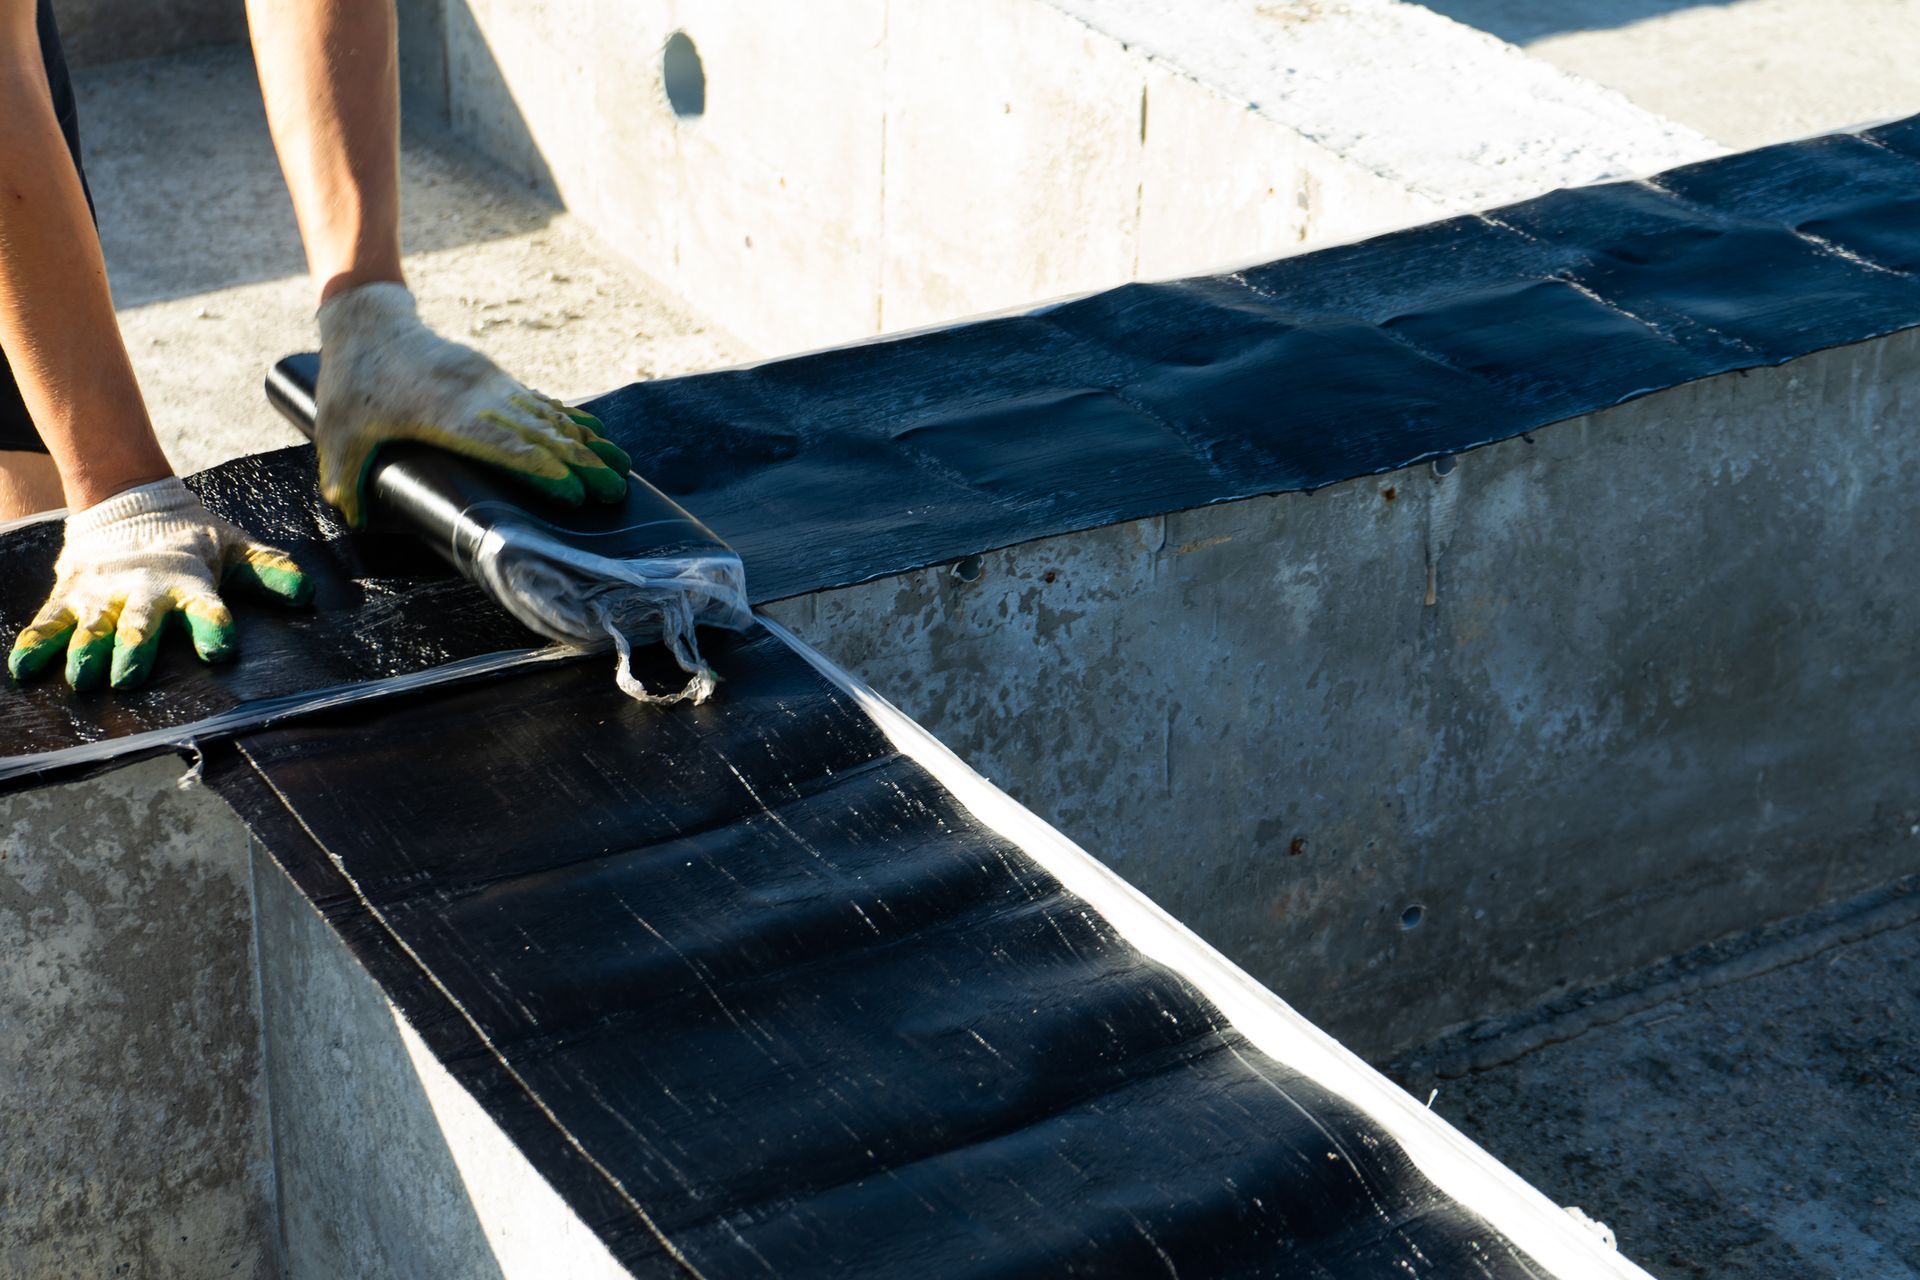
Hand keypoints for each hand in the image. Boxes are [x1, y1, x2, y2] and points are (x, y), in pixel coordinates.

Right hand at [8, 477, 312, 689]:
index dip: (213, 625)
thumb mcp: (233, 549)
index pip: (206, 605)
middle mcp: (142, 589)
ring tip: (82, 678)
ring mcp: (102, 593)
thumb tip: (306, 593)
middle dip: (135, 649)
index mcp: (188, 580)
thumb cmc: (189, 538)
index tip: (220, 649)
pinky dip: (35, 644)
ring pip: (92, 626)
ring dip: (86, 651)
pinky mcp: (69, 596)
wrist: (129, 500)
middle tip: (129, 677)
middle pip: (139, 622)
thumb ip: (268, 571)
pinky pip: (48, 622)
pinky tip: (23, 669)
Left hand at [314, 282, 631, 526]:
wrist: (371, 322)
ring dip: (588, 447)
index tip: (574, 491)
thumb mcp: (335, 431)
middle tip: (615, 494)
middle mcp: (479, 397)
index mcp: (445, 413)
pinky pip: (543, 405)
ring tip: (623, 471)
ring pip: (550, 419)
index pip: (502, 444)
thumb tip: (352, 518)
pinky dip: (574, 424)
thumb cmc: (352, 382)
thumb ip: (342, 477)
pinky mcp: (497, 381)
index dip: (540, 469)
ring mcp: (493, 386)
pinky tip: (601, 438)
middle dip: (581, 466)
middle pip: (539, 435)